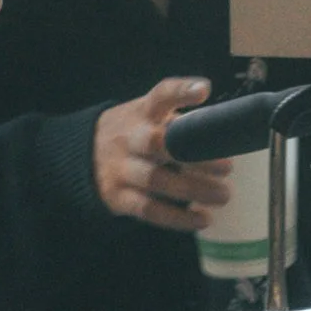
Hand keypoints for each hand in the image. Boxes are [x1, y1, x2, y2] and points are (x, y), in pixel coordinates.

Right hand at [94, 76, 234, 231]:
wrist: (82, 154)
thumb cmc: (134, 134)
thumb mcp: (148, 116)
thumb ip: (180, 121)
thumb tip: (227, 132)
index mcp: (142, 112)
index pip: (160, 96)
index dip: (181, 92)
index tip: (203, 91)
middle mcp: (129, 138)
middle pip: (158, 143)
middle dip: (195, 156)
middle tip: (228, 167)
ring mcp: (121, 168)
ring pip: (156, 180)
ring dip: (193, 189)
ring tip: (223, 195)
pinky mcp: (118, 196)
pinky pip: (149, 210)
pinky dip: (178, 218)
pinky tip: (203, 220)